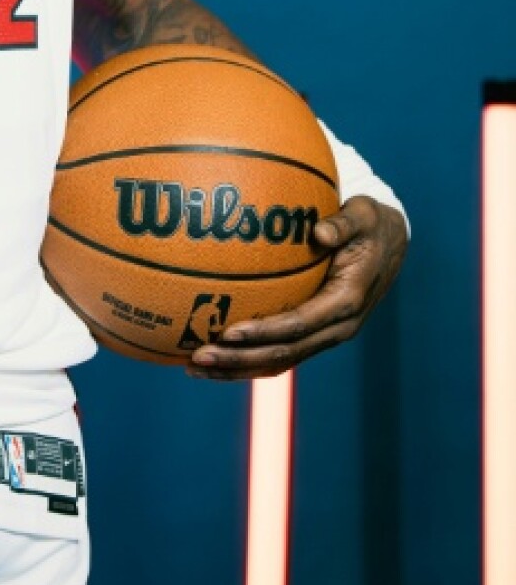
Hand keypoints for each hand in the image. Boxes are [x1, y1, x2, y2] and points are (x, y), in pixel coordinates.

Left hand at [186, 196, 407, 379]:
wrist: (390, 245)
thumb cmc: (369, 225)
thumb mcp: (363, 216)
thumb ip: (342, 223)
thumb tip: (320, 232)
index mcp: (346, 302)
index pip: (299, 324)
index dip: (264, 332)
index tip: (229, 332)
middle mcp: (337, 328)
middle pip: (283, 353)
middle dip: (239, 359)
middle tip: (196, 356)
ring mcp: (326, 336)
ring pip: (279, 361)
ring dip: (237, 368)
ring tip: (193, 367)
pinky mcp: (316, 335)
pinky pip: (279, 354)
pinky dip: (246, 360)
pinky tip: (214, 357)